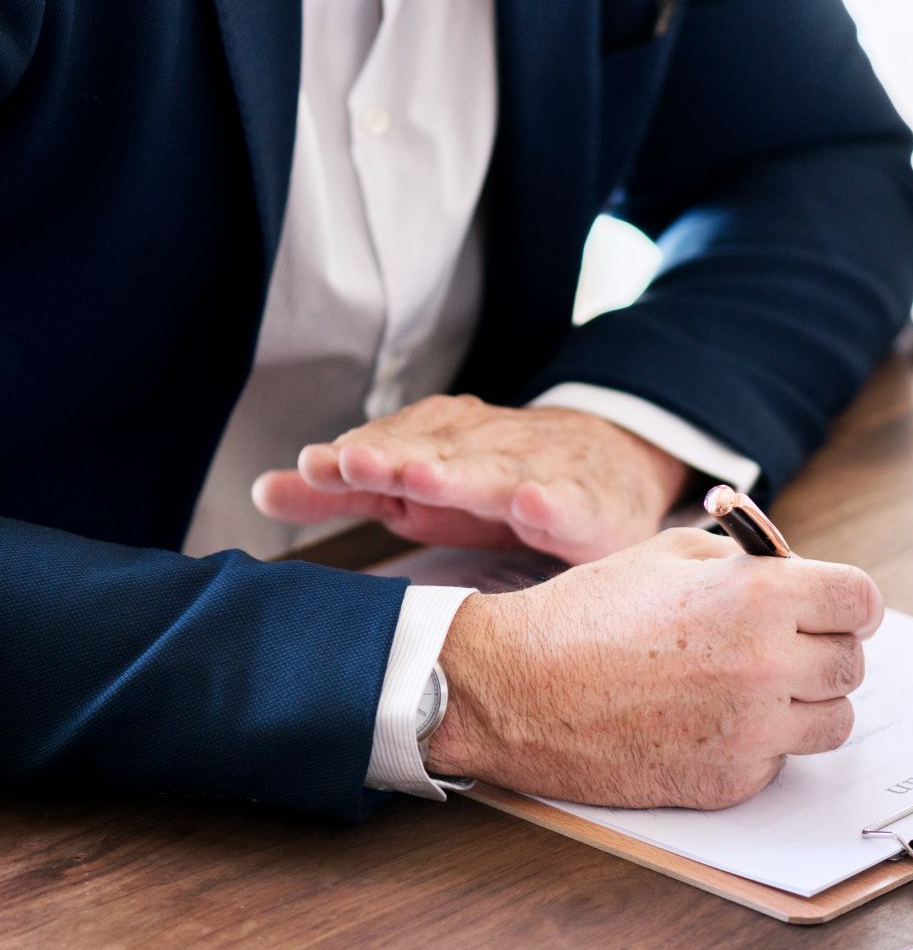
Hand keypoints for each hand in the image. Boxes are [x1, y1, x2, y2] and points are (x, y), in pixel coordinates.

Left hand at [252, 396, 690, 562]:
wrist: (611, 462)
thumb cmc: (500, 480)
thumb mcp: (420, 486)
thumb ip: (350, 490)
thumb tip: (264, 489)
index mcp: (444, 442)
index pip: (395, 443)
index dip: (356, 455)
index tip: (314, 465)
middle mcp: (488, 448)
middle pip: (439, 450)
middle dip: (395, 455)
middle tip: (351, 464)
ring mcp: (540, 472)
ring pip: (496, 471)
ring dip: (460, 473)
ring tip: (421, 479)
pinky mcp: (586, 504)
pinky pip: (569, 503)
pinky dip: (552, 501)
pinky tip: (532, 506)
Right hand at [427, 528, 884, 809]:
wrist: (518, 689)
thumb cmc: (586, 616)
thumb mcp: (672, 555)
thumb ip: (748, 563)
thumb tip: (798, 575)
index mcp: (759, 597)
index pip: (863, 602)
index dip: (851, 603)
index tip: (839, 610)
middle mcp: (767, 665)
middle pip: (853, 664)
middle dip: (825, 649)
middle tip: (785, 645)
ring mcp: (751, 731)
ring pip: (834, 721)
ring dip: (807, 703)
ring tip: (754, 687)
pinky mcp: (729, 782)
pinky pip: (781, 761)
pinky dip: (760, 744)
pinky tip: (710, 722)